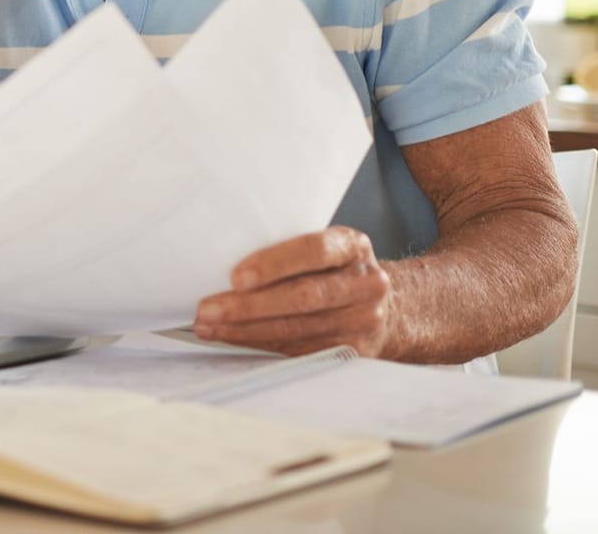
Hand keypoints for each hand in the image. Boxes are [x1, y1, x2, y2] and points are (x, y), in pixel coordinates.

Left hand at [194, 227, 394, 357]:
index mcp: (353, 246)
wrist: (389, 306)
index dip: (274, 264)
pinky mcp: (354, 352)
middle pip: (303, 297)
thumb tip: (221, 256)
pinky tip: (233, 339)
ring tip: (208, 327)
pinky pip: (299, 351)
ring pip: (297, 330)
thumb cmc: (338, 269)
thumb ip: (291, 247)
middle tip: (208, 309)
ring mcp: (363, 321)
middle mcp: (365, 284)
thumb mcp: (328, 245)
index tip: (236, 277)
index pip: (315, 251)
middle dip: (249, 306)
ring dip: (246, 331)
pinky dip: (261, 345)